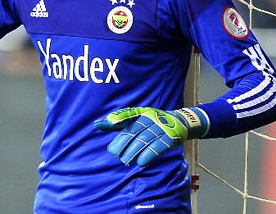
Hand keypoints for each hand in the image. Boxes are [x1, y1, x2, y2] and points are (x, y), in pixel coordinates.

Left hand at [94, 107, 208, 166]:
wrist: (179, 122)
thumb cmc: (151, 122)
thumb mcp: (135, 119)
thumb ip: (117, 123)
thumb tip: (96, 124)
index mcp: (141, 112)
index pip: (128, 114)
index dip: (119, 118)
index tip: (109, 122)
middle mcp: (150, 118)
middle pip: (134, 130)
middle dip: (123, 142)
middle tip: (114, 152)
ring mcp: (161, 128)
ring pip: (144, 140)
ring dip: (134, 151)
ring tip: (125, 160)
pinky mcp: (170, 138)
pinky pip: (158, 147)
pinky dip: (149, 154)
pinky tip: (141, 162)